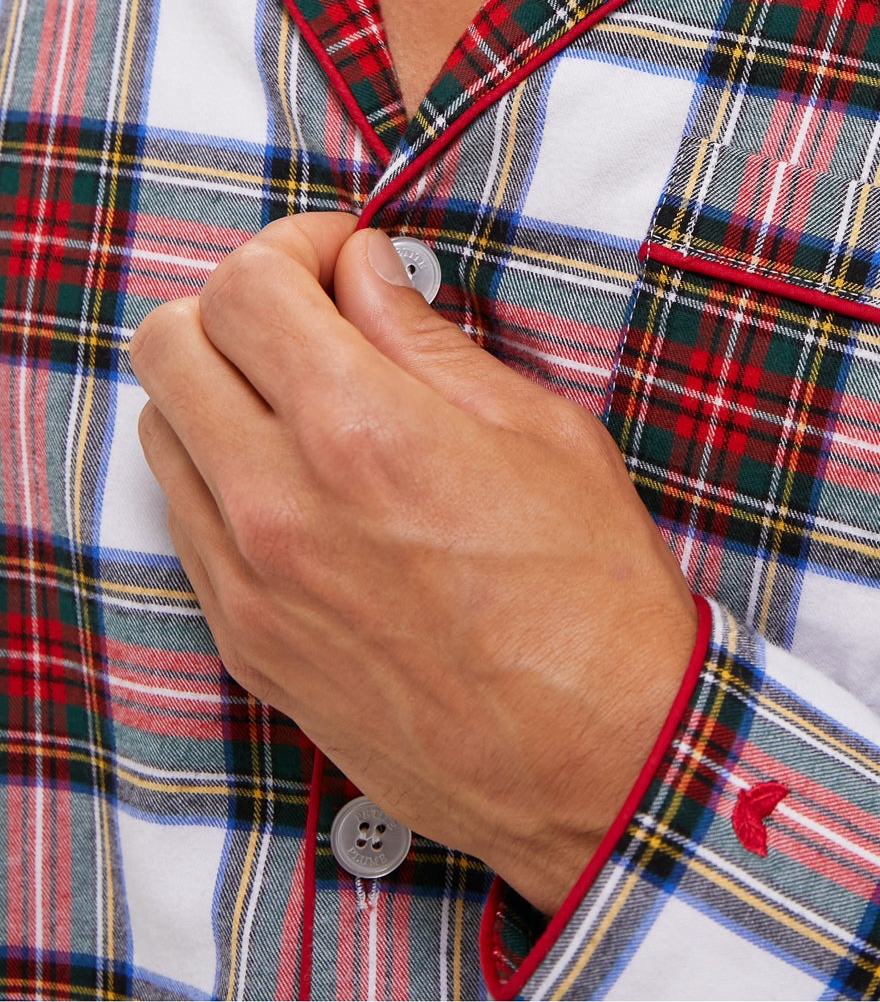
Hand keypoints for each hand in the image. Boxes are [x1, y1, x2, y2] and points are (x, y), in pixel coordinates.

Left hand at [128, 213, 698, 913]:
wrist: (597, 757)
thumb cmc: (592, 590)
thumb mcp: (539, 427)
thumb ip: (426, 339)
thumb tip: (366, 271)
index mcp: (361, 430)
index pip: (244, 285)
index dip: (294, 244)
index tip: (343, 257)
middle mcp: (279, 502)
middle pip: (168, 342)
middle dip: (239, 304)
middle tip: (315, 315)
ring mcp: (249, 582)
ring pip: (160, 429)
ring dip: (220, 389)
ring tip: (309, 401)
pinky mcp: (246, 642)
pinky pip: (185, 519)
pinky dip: (224, 474)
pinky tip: (307, 484)